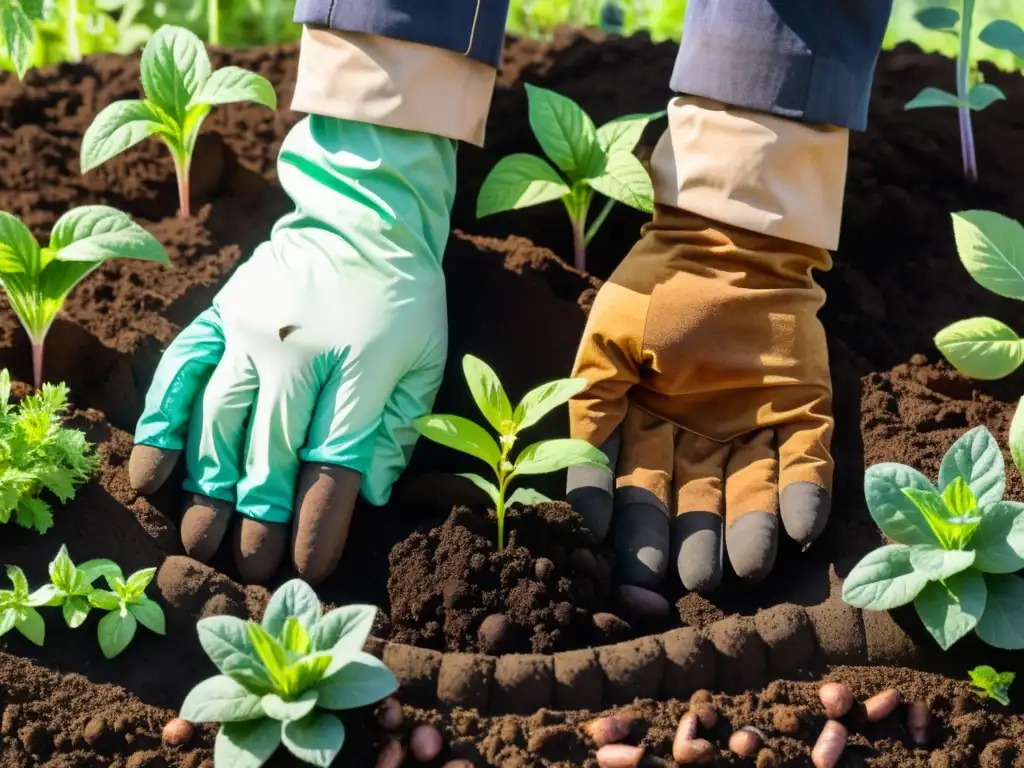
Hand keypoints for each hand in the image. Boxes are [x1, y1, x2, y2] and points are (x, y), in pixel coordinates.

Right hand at [129, 116, 454, 583]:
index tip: (308, 566)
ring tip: (198, 539)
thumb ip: (400, 427)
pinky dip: (162, 425)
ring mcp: (249, 332)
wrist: (362, 218)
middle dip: (257, 519)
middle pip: (270, 453)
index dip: (319, 521)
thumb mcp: (425, 359)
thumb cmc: (403, 298)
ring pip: (218, 424)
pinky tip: (153, 473)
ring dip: (207, 488)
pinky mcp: (217, 316)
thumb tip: (367, 495)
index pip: (335, 462)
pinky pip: (180, 375)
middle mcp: (298, 354)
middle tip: (247, 568)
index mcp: (361, 368)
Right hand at [566, 206, 832, 592]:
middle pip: (692, 502)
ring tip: (737, 570)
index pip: (634, 487)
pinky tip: (796, 532)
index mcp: (646, 423)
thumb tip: (581, 496)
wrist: (727, 236)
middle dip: (686, 542)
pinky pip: (805, 463)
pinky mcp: (801, 412)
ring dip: (745, 533)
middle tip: (680, 580)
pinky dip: (803, 497)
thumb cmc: (657, 287)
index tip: (617, 564)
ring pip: (748, 494)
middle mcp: (697, 436)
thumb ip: (590, 414)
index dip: (627, 525)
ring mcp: (752, 427)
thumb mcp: (604, 347)